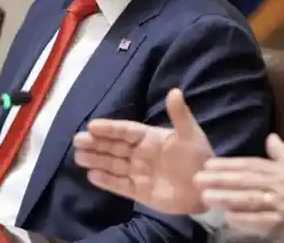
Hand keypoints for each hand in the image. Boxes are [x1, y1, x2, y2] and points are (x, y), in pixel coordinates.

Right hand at [73, 88, 213, 213]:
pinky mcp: (140, 192)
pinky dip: (106, 181)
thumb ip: (180, 114)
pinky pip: (120, 185)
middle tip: (77, 140)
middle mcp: (142, 154)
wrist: (206, 188)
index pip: (126, 131)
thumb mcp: (190, 133)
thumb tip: (174, 91)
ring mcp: (140, 173)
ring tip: (79, 157)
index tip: (91, 125)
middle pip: (115, 147)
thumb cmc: (199, 157)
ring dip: (97, 160)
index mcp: (151, 138)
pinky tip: (92, 175)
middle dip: (96, 143)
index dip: (109, 128)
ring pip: (113, 164)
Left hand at [194, 134, 283, 242]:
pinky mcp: (282, 224)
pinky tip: (227, 218)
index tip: (208, 164)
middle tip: (198, 179)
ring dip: (226, 198)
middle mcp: (277, 186)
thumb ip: (282, 153)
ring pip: (248, 200)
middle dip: (220, 180)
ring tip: (206, 197)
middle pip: (244, 181)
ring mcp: (279, 205)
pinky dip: (244, 220)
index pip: (249, 165)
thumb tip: (270, 137)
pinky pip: (260, 222)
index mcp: (279, 171)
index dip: (228, 165)